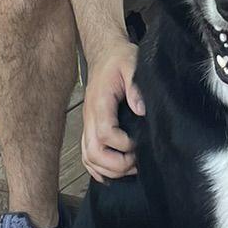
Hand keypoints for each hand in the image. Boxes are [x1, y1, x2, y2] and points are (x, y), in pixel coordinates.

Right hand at [81, 36, 143, 179]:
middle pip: (94, 153)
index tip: (139, 142)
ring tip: (131, 167)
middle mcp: (89, 117)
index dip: (123, 144)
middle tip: (137, 162)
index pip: (105, 133)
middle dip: (117, 164)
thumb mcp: (131, 64)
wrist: (104, 53)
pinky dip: (97, 169)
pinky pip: (87, 155)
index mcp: (100, 103)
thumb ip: (135, 86)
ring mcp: (87, 124)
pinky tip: (112, 173)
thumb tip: (141, 110)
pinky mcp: (90, 128)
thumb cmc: (119, 59)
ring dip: (109, 170)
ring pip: (89, 158)